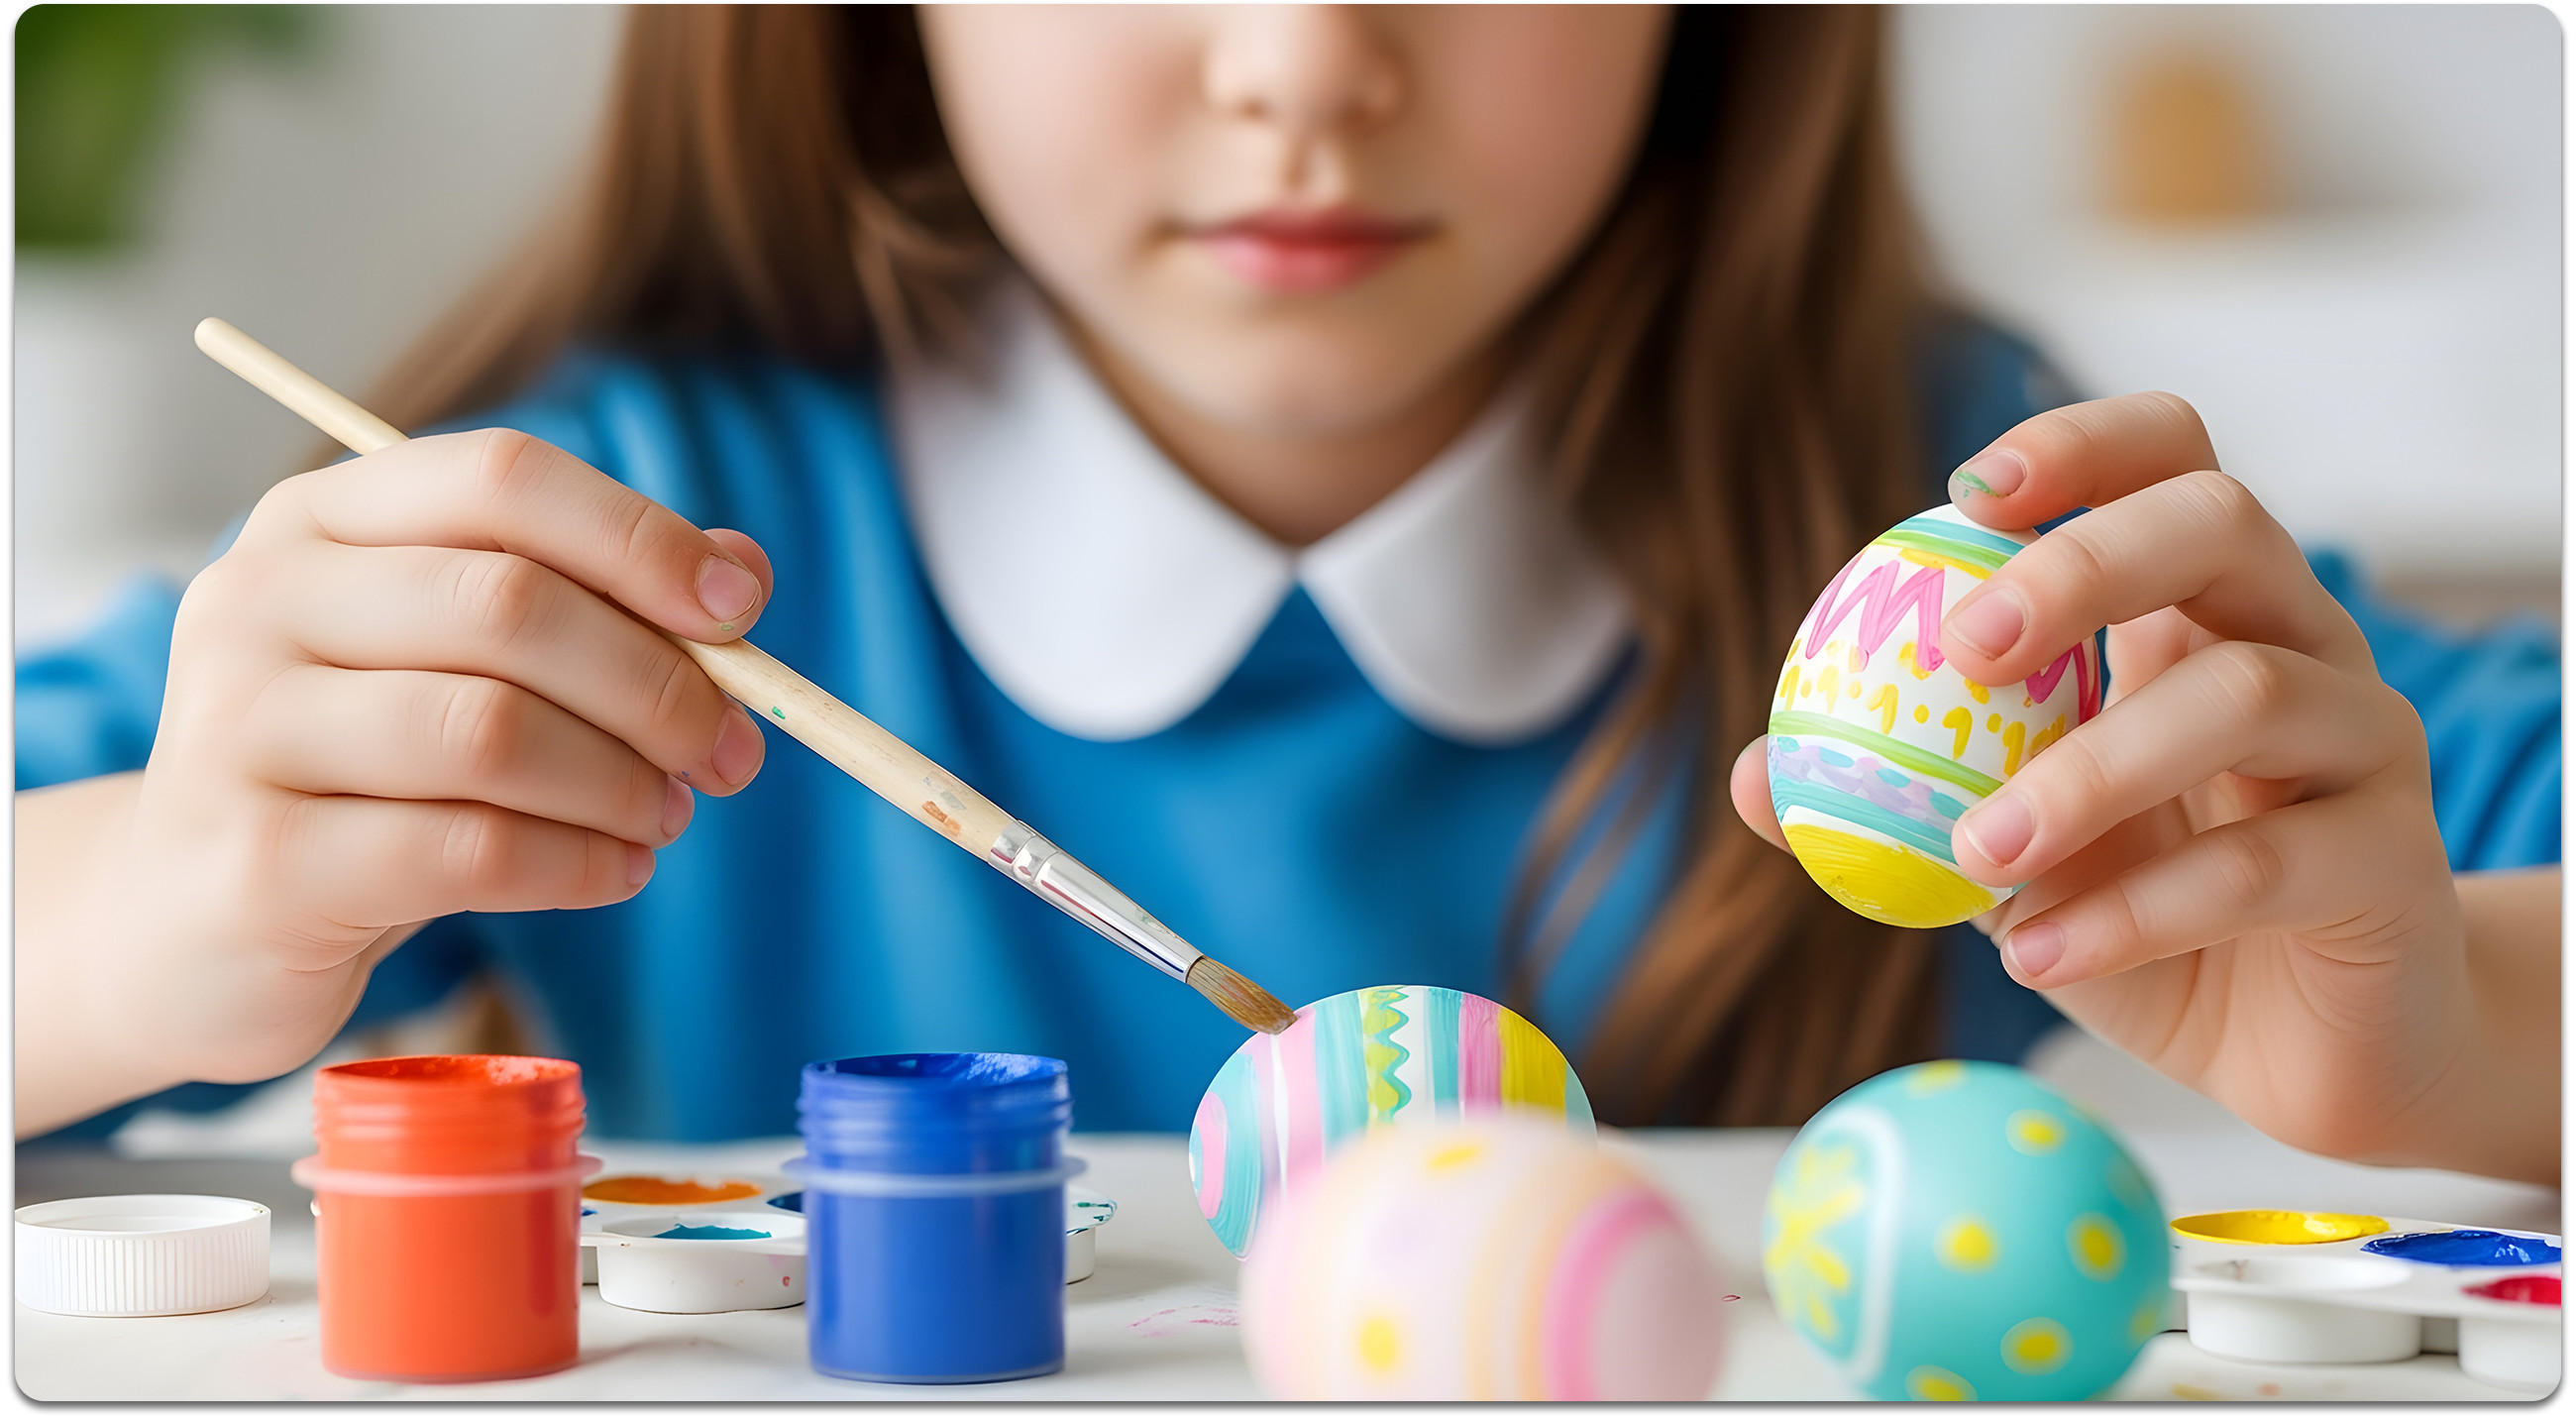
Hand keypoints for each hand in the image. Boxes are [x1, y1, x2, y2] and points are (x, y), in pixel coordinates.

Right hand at [105, 430, 773, 1087]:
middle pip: (509, 605)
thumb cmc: (364, 772)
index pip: (502, 479)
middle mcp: (259, 600)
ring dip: (620, 781)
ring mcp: (240, 729)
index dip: (639, 539)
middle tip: (733, 751)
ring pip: (491, 732)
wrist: (194, 922)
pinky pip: (466, 851)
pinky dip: (577, 862)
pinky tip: (617, 870)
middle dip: (657, 683)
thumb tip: (741, 571)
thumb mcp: (462, 664)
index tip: (740, 610)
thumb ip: (594, 599)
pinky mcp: (259, 862)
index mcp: (320, 520)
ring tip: (669, 815)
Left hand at [1734, 393, 2488, 1169]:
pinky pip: (2268, 863)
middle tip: (1964, 653)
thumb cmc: (2151, 920)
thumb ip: (1902, 805)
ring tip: (1978, 857)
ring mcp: (2364, 743)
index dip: (2080, 445)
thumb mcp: (2009, 858)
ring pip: (2253, 696)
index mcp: (2199, 609)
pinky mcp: (2395, 863)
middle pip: (2222, 525)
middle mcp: (2297, 643)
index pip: (2168, 459)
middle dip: (2084, 565)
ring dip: (2090, 773)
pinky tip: (2037, 953)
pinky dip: (2135, 910)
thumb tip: (1754, 774)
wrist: (2304, 1057)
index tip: (1962, 493)